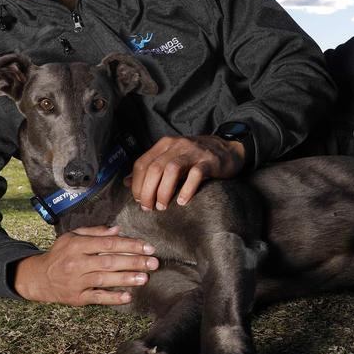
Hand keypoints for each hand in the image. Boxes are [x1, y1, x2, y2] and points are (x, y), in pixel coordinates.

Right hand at [13, 225, 157, 305]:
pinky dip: (112, 298)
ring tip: (145, 278)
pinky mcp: (77, 298)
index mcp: (77, 245)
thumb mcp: (72, 237)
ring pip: (105, 279)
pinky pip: (97, 298)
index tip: (148, 247)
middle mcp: (77, 262)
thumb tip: (118, 230)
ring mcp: (76, 281)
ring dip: (126, 279)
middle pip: (110, 261)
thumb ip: (95, 232)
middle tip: (154, 263)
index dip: (130, 245)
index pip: (109, 244)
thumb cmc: (60, 254)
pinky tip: (128, 296)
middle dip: (134, 262)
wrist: (38, 277)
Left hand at [128, 135, 244, 210]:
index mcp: (164, 144)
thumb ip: (149, 168)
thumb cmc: (196, 157)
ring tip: (163, 207)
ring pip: (171, 170)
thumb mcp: (170, 158)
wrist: (228, 149)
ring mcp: (194, 152)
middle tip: (148, 208)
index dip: (136, 184)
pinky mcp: (209, 161)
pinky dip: (187, 190)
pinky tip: (183, 202)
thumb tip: (125, 182)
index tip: (139, 201)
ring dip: (163, 191)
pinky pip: (196, 175)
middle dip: (147, 191)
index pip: (142, 164)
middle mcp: (177, 145)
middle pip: (154, 168)